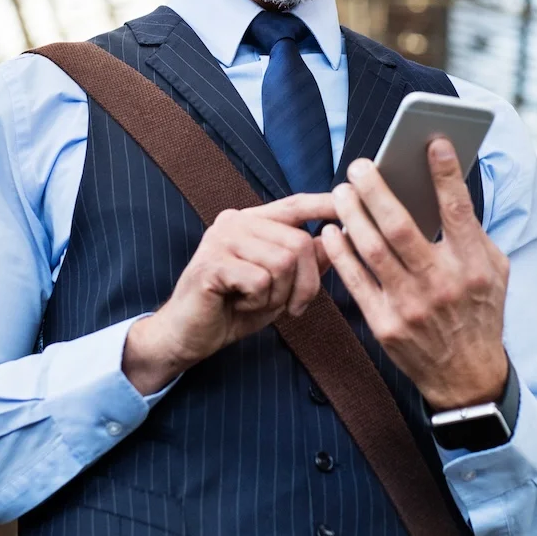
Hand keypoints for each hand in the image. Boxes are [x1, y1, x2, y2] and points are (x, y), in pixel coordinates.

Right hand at [123, 193, 336, 394]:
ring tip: (255, 302)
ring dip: (279, 296)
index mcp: (252, 222)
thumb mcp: (278, 287)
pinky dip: (258, 302)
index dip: (323, 204)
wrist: (187, 336)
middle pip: (299, 242)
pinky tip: (238, 304)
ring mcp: (221, 239)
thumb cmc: (232, 310)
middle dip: (306, 284)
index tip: (349, 199)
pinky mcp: (212, 263)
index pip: (294, 205)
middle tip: (290, 307)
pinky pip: (261, 281)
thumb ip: (305, 262)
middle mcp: (236, 221)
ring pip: (283, 262)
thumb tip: (339, 238)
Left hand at [321, 138, 509, 409]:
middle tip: (358, 165)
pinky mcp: (385, 324)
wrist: (467, 379)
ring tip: (342, 191)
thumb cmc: (480, 313)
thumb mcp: (493, 271)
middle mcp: (442, 283)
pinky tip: (331, 230)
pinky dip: (341, 251)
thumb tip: (442, 187)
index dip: (445, 173)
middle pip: (400, 225)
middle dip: (375, 188)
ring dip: (352, 214)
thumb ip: (471, 233)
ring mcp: (411, 305)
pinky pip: (355, 279)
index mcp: (474, 266)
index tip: (432, 141)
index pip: (458, 209)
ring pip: (372, 248)